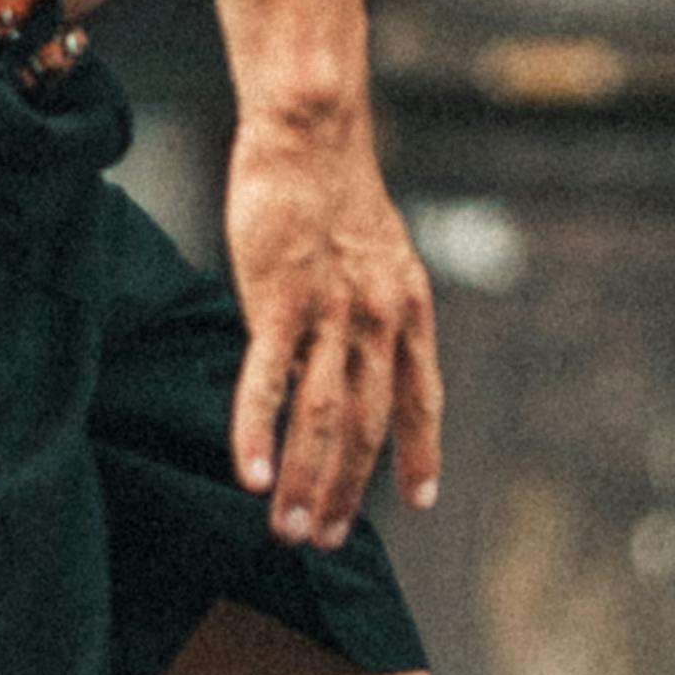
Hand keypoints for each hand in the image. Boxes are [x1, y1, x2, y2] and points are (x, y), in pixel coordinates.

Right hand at [221, 102, 442, 551]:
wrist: (311, 133)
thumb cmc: (330, 186)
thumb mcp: (375, 250)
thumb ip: (369, 304)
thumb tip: (346, 348)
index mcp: (409, 308)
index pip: (421, 397)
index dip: (420, 452)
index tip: (419, 498)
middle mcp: (381, 320)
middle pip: (369, 425)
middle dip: (350, 491)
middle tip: (326, 541)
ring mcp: (332, 314)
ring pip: (325, 420)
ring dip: (308, 483)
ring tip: (288, 530)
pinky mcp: (280, 302)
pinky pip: (269, 383)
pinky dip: (260, 436)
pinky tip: (253, 478)